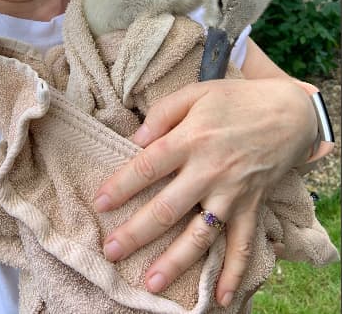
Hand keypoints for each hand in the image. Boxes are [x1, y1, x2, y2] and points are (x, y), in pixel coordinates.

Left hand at [93, 77, 316, 307]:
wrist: (287, 112)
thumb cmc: (235, 100)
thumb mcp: (196, 93)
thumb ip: (163, 112)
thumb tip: (137, 140)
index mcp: (191, 139)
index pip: (148, 166)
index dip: (121, 185)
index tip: (99, 203)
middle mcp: (210, 170)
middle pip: (168, 208)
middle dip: (136, 232)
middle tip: (111, 251)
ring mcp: (233, 193)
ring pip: (201, 234)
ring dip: (175, 261)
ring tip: (151, 282)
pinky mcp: (252, 207)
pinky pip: (243, 245)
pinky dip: (233, 273)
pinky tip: (219, 298)